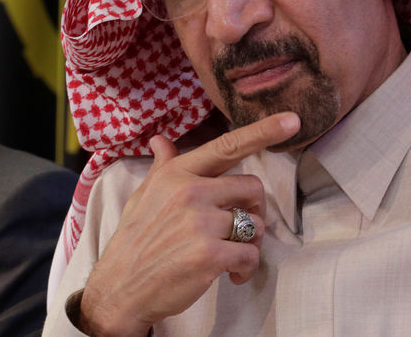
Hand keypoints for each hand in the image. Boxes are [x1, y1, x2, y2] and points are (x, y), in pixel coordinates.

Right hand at [76, 112, 300, 335]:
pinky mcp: (209, 254)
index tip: (292, 120)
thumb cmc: (135, 240)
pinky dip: (246, 269)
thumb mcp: (144, 195)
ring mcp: (200, 223)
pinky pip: (250, 255)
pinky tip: (231, 276)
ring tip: (231, 257)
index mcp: (178, 174)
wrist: (118, 290)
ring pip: (255, 224)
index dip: (263, 131)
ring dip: (250, 244)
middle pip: (253, 188)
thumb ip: (163, 166)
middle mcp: (190, 191)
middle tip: (241, 229)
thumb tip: (160, 140)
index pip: (227, 146)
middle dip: (254, 210)